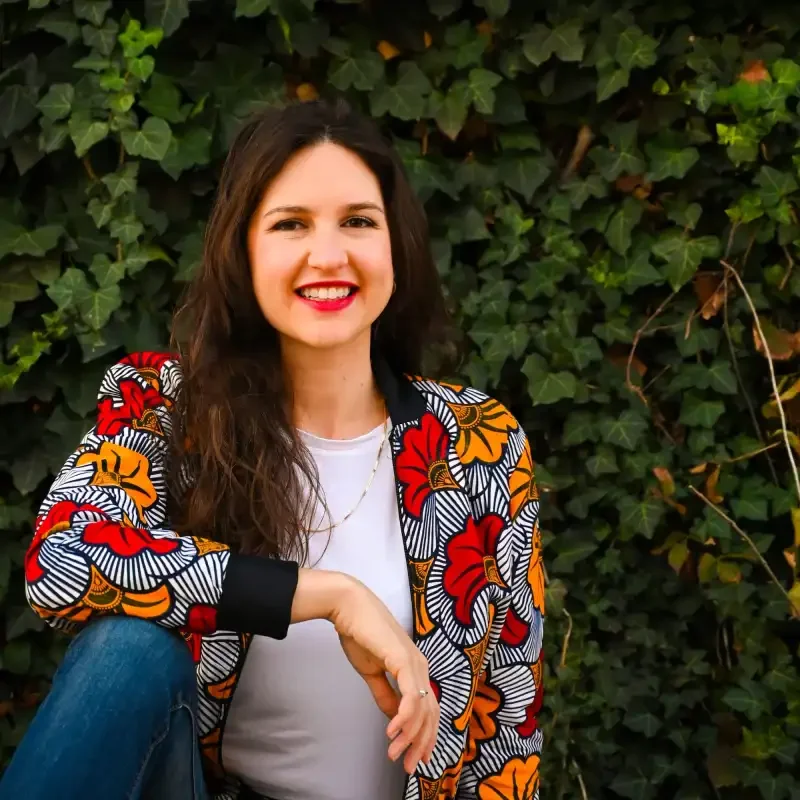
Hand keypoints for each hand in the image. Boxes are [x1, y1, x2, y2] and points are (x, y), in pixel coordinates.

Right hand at [291, 569, 439, 773]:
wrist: (349, 607)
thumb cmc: (360, 634)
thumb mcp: (373, 672)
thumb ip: (385, 694)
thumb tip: (394, 718)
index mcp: (415, 668)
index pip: (429, 708)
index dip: (425, 735)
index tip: (415, 758)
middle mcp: (421, 665)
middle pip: (431, 713)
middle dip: (421, 743)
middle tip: (409, 766)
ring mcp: (415, 661)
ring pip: (422, 708)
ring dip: (410, 736)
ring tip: (396, 753)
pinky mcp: (403, 659)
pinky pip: (411, 696)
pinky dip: (404, 717)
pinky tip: (393, 732)